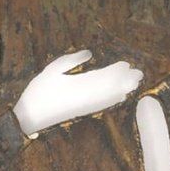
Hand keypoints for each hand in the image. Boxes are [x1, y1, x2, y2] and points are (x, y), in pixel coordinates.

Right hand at [13, 49, 142, 136]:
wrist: (30, 118)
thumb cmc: (39, 91)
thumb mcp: (52, 70)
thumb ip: (72, 61)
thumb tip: (89, 53)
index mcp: (79, 84)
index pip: (103, 76)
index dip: (116, 71)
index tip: (126, 64)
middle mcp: (86, 96)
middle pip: (110, 87)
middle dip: (125, 80)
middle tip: (139, 73)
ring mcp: (86, 105)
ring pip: (109, 97)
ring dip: (123, 89)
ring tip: (135, 82)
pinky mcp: (84, 112)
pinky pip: (103, 105)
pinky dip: (114, 100)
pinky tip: (121, 96)